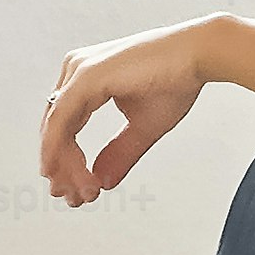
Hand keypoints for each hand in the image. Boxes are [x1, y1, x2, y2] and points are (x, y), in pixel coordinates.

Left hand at [39, 21, 215, 203]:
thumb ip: (119, 153)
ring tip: (82, 193)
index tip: (79, 190)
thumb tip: (101, 181)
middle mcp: (76, 71)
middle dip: (62, 169)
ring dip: (65, 166)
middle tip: (73, 199)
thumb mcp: (143, 127)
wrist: (199, 55)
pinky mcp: (85, 77)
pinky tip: (72, 174)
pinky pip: (61, 121)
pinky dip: (61, 150)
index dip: (67, 162)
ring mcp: (78, 72)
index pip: (65, 126)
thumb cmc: (178, 80)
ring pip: (54, 128)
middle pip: (54, 129)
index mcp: (86, 78)